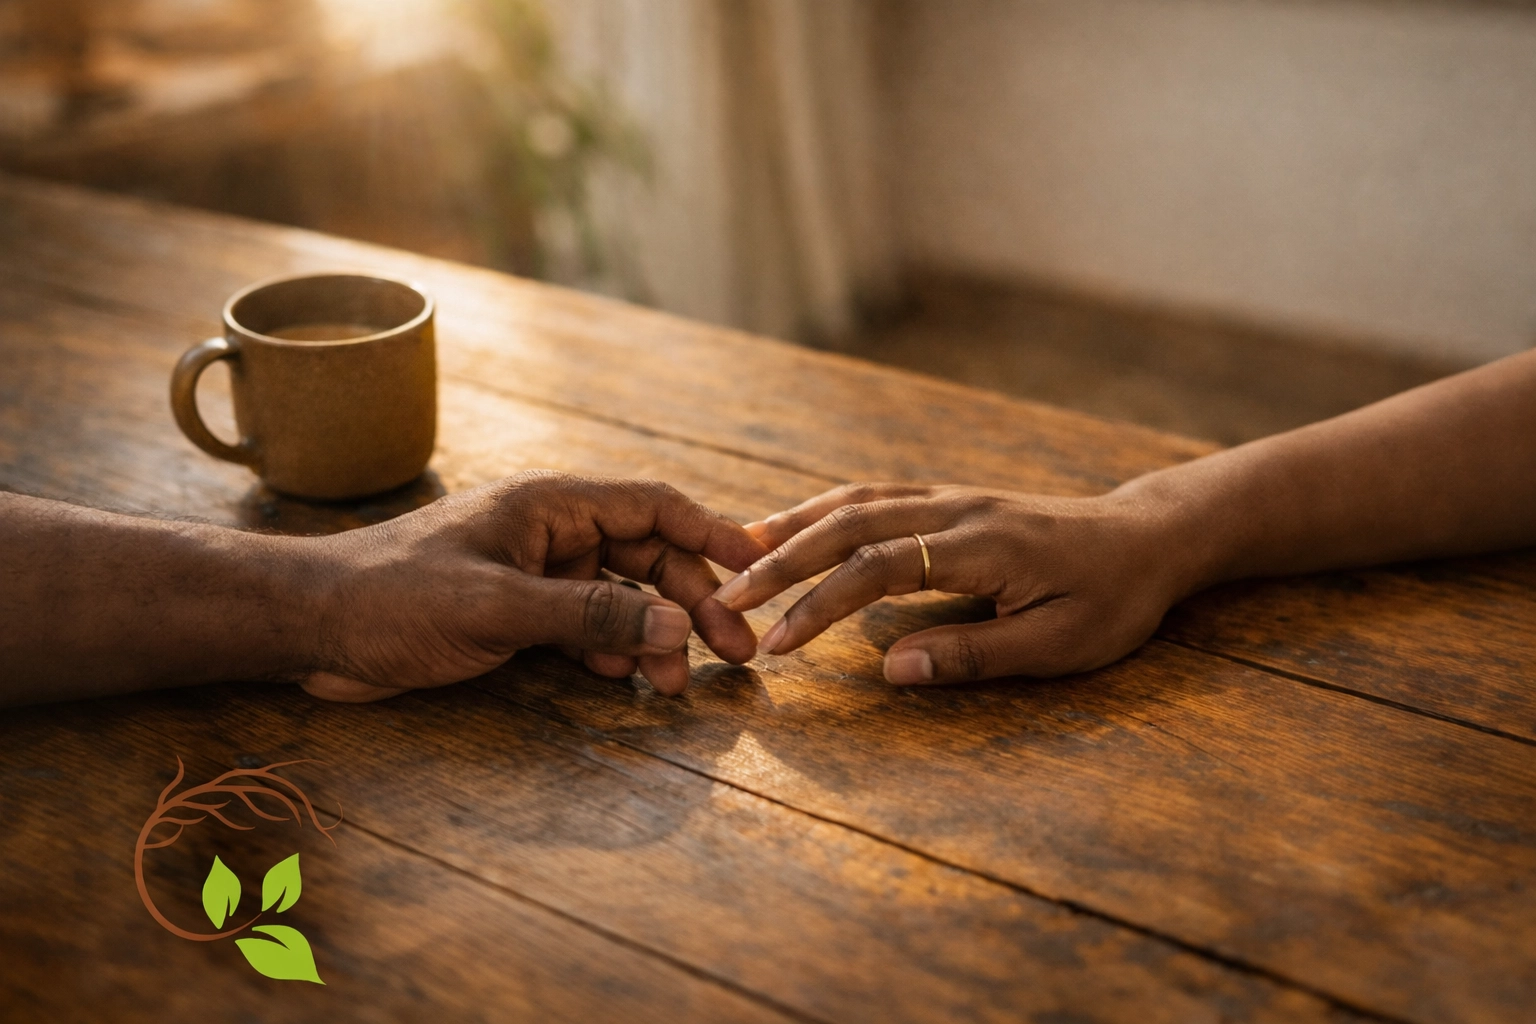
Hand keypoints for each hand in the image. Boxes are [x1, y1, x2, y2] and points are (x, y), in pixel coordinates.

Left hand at [301, 472, 768, 700]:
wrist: (312, 626)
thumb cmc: (393, 598)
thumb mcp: (497, 607)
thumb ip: (590, 614)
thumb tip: (680, 623)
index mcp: (550, 504)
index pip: (654, 506)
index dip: (711, 533)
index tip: (757, 567)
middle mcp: (550, 531)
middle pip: (646, 556)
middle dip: (692, 601)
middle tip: (733, 652)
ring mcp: (534, 572)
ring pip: (619, 596)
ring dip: (654, 633)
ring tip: (678, 683)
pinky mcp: (514, 612)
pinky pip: (584, 625)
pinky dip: (611, 648)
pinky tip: (624, 676)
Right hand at [713, 483, 1193, 685]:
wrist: (1148, 537)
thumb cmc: (1112, 599)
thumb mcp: (1059, 643)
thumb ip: (974, 654)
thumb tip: (890, 671)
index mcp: (981, 545)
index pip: (879, 569)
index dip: (821, 605)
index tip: (777, 644)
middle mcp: (956, 509)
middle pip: (849, 524)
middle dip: (781, 561)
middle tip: (726, 598)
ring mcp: (950, 498)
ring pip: (854, 501)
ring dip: (792, 526)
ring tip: (736, 552)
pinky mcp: (949, 500)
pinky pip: (873, 496)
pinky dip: (823, 510)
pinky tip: (794, 527)